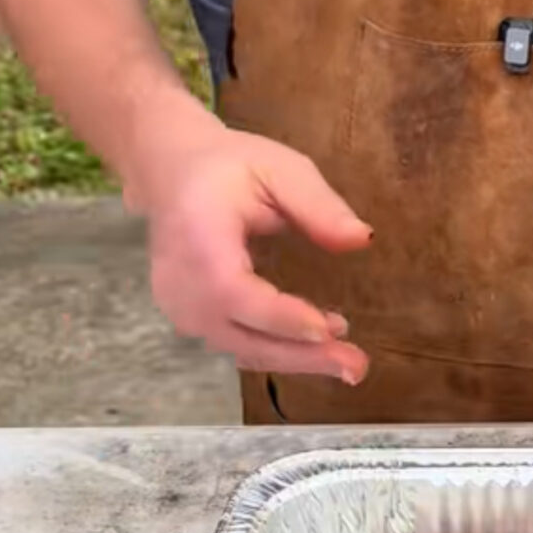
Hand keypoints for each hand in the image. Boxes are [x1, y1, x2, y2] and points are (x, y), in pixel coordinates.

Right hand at [126, 116, 370, 380]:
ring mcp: (180, 307)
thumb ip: (318, 205)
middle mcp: (181, 284)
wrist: (170, 173)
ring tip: (348, 358)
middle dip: (301, 355)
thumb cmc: (228, 167)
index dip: (280, 317)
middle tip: (357, 366)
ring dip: (295, 358)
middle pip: (241, 335)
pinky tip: (317, 346)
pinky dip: (277, 350)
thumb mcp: (279, 169)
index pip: (234, 292)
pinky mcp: (188, 319)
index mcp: (198, 239)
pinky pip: (236, 344)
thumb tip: (362, 239)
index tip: (328, 330)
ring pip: (241, 348)